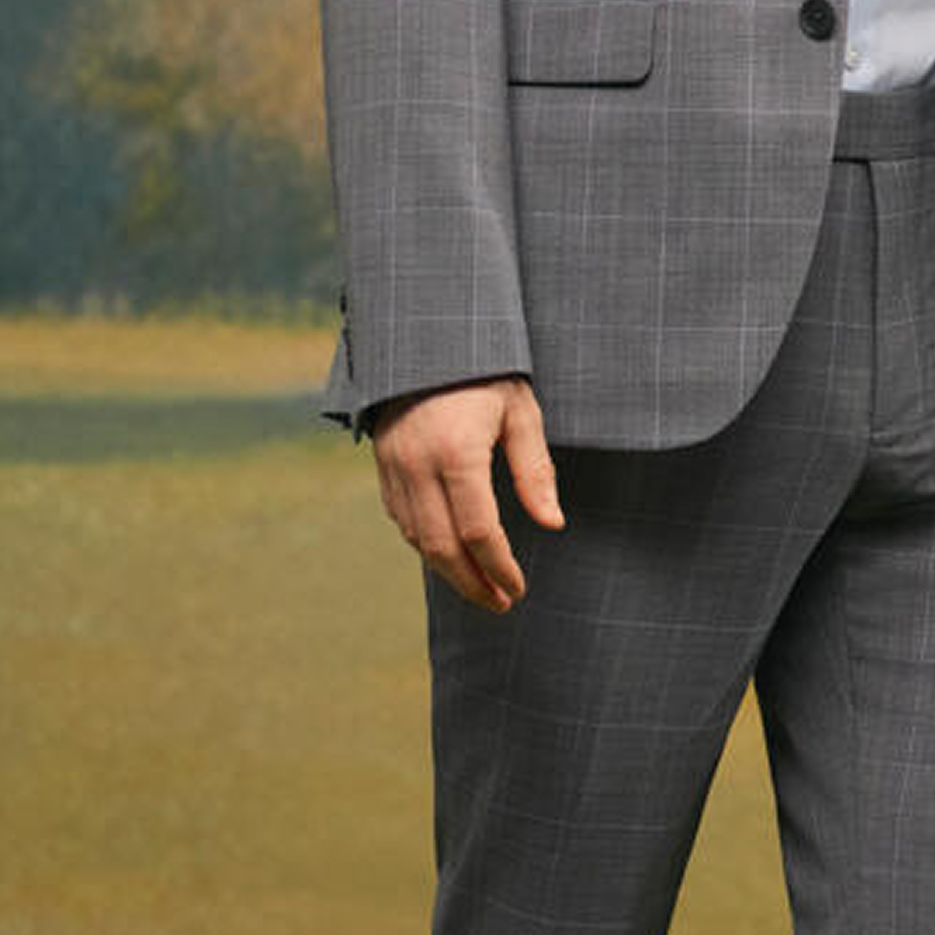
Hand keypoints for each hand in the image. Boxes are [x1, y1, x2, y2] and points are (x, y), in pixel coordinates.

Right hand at [372, 374, 563, 612]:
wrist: (425, 332)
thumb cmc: (484, 368)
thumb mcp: (520, 409)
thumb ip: (535, 469)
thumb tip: (552, 523)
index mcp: (456, 452)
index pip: (478, 532)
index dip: (500, 567)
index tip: (518, 587)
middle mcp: (418, 464)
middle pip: (442, 548)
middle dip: (472, 584)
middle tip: (500, 603)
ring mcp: (393, 465)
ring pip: (417, 538)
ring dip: (447, 571)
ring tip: (479, 587)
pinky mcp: (382, 462)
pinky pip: (401, 517)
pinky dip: (425, 543)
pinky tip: (448, 552)